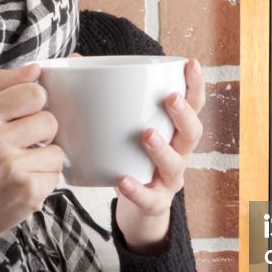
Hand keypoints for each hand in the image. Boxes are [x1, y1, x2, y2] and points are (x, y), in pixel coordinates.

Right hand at [0, 63, 62, 263]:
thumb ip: (1, 85)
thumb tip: (36, 68)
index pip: (34, 92)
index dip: (34, 104)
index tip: (22, 116)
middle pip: (49, 120)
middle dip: (40, 133)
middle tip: (20, 145)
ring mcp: (12, 167)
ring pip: (57, 149)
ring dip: (44, 158)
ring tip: (20, 165)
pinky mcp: (28, 191)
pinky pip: (56, 174)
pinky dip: (43, 179)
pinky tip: (21, 183)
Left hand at [114, 58, 204, 252]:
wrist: (140, 210)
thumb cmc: (133, 158)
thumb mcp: (128, 129)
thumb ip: (109, 97)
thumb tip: (76, 61)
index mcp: (176, 131)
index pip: (194, 105)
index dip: (195, 85)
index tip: (191, 64)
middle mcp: (180, 154)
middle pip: (192, 134)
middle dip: (184, 114)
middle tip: (170, 98)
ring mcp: (169, 180)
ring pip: (175, 165)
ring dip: (162, 149)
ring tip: (147, 135)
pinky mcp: (154, 203)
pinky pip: (149, 198)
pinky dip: (137, 190)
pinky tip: (123, 180)